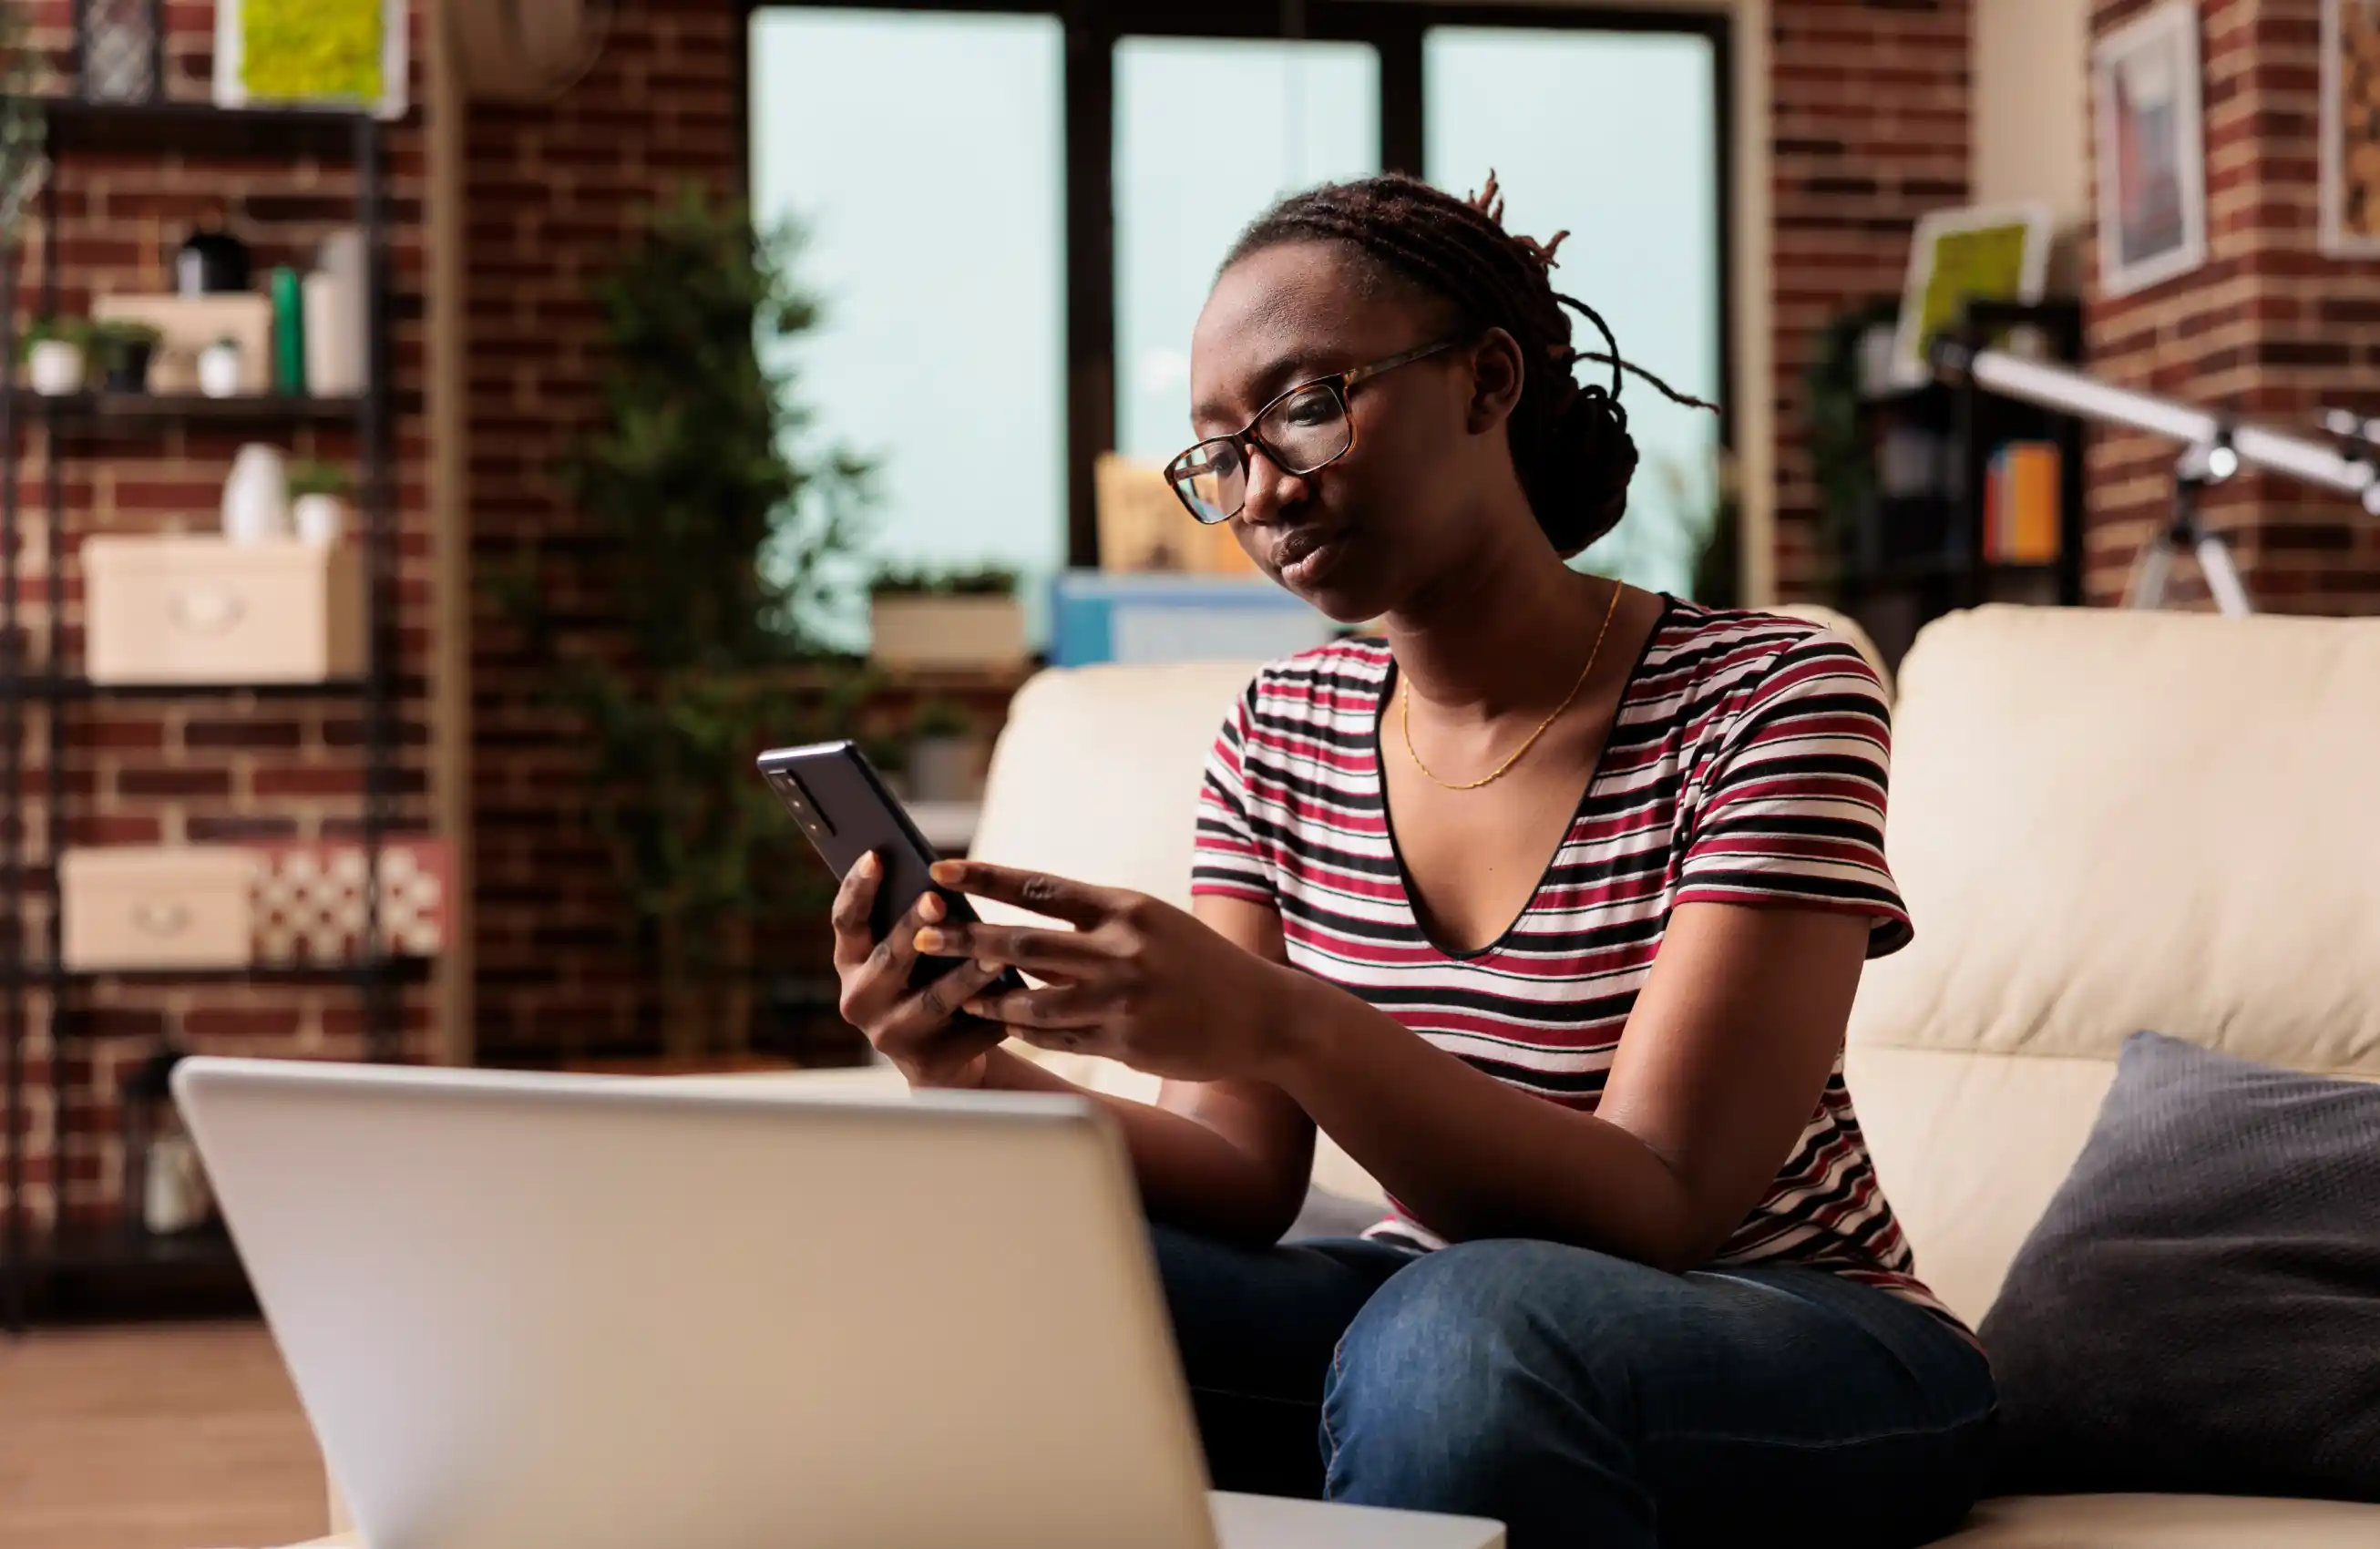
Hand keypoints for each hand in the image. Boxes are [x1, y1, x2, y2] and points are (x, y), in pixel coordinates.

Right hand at [830, 853, 1009, 1088]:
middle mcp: (860, 1000)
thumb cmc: (929, 982)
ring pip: (933, 999)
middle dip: (912, 928)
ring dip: (965, 975)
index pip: (846, 920)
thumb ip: (916, 921)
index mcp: (849, 963)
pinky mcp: (929, 1062)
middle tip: (937, 901)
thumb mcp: (911, 953)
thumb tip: (942, 874)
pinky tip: (1022, 997)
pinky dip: (995, 1011)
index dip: (857, 888)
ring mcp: (891, 1035)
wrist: (946, 1058)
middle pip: (888, 959)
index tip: (876, 855)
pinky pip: (967, 1031)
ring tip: (995, 955)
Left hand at [915, 860, 1302, 1083]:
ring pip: (1030, 1000)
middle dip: (965, 938)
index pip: (1040, 886)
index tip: (940, 868)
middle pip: (1022, 943)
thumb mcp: (1152, 923)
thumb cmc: (1198, 962)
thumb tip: (1024, 935)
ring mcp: (1121, 1000)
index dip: (985, 877)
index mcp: (1125, 908)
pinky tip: (1005, 1025)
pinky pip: (1058, 1038)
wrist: (1263, 1014)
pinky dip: (1027, 1031)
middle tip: (921, 933)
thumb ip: (1093, 926)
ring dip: (987, 997)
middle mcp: (1121, 950)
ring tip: (958, 994)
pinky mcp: (1123, 1044)